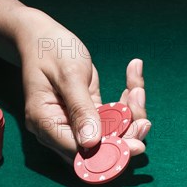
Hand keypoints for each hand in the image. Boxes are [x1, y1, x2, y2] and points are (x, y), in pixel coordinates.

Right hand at [17, 8, 149, 162]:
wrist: (41, 34)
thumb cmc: (50, 49)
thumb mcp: (69, 76)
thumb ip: (81, 110)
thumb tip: (92, 143)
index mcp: (46, 124)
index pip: (80, 152)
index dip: (109, 151)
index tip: (136, 144)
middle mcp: (58, 130)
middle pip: (97, 148)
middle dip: (125, 135)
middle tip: (144, 121)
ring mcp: (73, 123)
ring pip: (109, 134)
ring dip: (130, 116)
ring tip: (137, 87)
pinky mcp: (86, 115)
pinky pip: (111, 119)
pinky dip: (126, 103)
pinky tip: (133, 76)